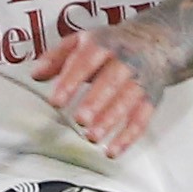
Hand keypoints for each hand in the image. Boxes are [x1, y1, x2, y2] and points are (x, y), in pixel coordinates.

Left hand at [33, 26, 172, 156]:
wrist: (156, 41)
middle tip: (80, 119)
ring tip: (92, 137)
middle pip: (111, 80)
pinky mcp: (150, 98)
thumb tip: (36, 74)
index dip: (71, 80)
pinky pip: (142, 119)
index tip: (56, 100)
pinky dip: (128, 137)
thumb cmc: (113, 44)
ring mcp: (140, 80)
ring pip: (127, 101)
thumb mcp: (82, 41)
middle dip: (96, 101)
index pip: (86, 61)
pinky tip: (112, 150)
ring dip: (110, 121)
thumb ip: (56, 57)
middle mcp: (125, 60)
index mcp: (104, 44)